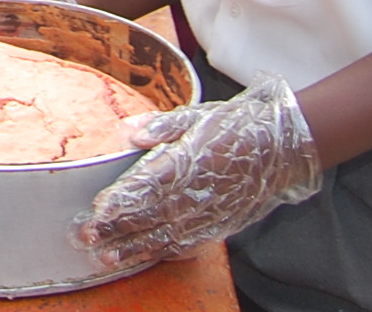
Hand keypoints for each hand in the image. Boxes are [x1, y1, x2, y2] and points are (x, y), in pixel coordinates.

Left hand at [76, 77, 321, 264]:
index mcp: (188, 162)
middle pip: (150, 216)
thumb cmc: (237, 126)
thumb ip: (161, 127)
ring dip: (136, 246)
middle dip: (117, 228)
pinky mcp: (223, 225)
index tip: (97, 209)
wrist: (283, 147)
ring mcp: (210, 212)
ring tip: (108, 256)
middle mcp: (197, 193)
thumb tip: (129, 132)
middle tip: (88, 237)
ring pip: (167, 235)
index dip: (120, 201)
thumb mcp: (197, 116)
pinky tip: (148, 256)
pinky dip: (167, 251)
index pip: (145, 186)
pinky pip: (191, 244)